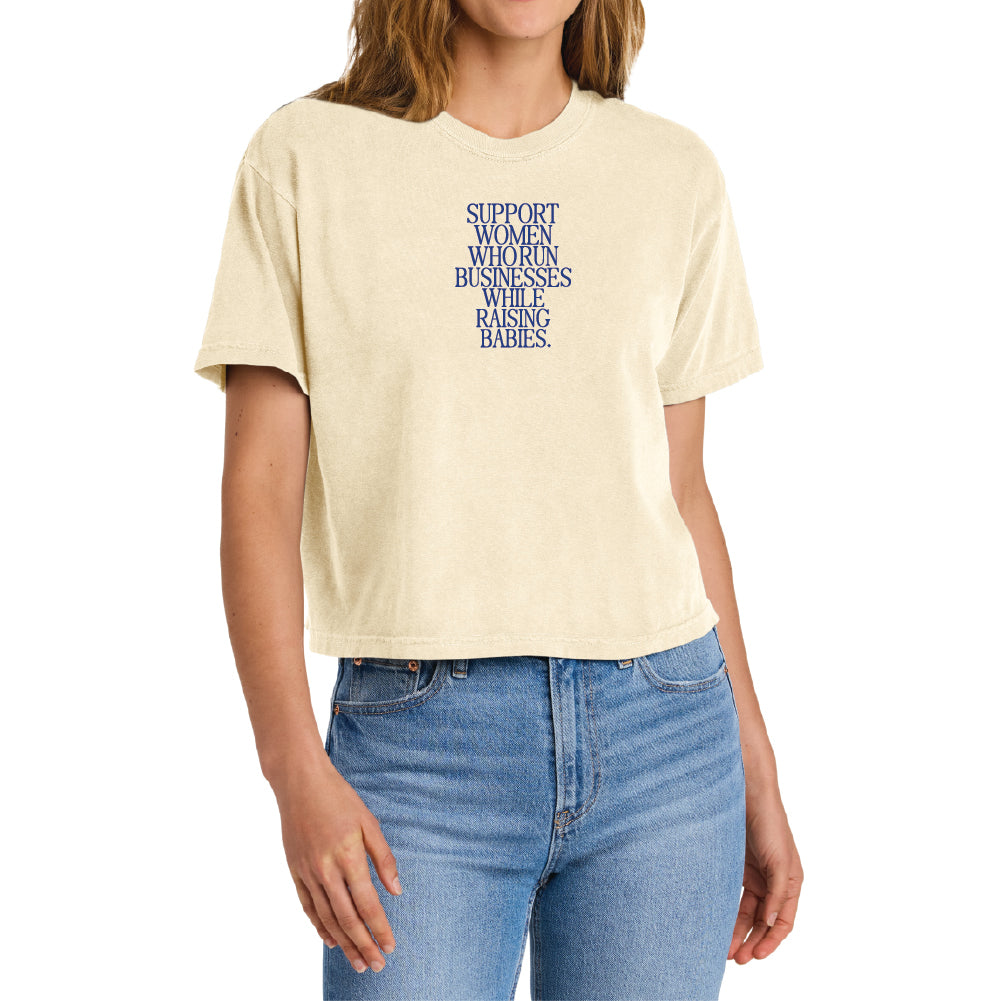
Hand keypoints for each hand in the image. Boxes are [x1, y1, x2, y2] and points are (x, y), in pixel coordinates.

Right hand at [271, 756, 401, 972]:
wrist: (299, 783)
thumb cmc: (339, 798)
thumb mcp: (368, 821)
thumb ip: (383, 858)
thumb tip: (397, 890)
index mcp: (348, 855)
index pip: (367, 903)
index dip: (380, 928)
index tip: (390, 946)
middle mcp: (326, 869)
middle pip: (346, 918)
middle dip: (363, 945)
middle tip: (376, 966)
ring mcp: (307, 872)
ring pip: (326, 917)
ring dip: (343, 943)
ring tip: (357, 962)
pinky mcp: (295, 870)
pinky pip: (308, 906)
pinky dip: (319, 926)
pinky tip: (331, 940)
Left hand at [729, 788, 802, 962]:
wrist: (748, 794)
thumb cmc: (770, 824)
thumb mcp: (779, 862)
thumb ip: (777, 894)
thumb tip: (770, 924)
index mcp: (791, 883)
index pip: (783, 922)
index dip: (771, 941)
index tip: (756, 956)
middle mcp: (775, 883)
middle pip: (764, 921)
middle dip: (752, 941)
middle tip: (736, 958)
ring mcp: (757, 876)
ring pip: (748, 913)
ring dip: (738, 931)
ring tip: (726, 950)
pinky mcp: (739, 868)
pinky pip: (736, 897)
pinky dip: (730, 912)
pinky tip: (720, 924)